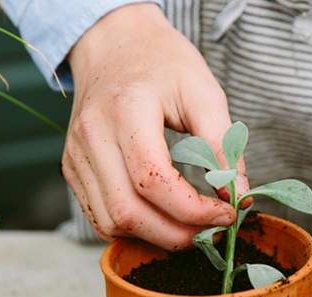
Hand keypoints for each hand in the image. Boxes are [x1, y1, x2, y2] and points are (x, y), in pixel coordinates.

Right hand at [63, 3, 247, 249]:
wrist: (115, 43)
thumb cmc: (163, 63)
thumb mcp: (204, 93)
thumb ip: (223, 146)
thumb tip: (239, 197)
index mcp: (125, 111)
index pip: (153, 181)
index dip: (194, 210)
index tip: (227, 214)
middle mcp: (92, 136)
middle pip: (129, 212)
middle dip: (177, 234)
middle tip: (213, 230)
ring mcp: (76, 155)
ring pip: (111, 223)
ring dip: (156, 237)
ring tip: (191, 227)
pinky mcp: (73, 169)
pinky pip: (100, 218)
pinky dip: (135, 230)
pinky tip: (164, 219)